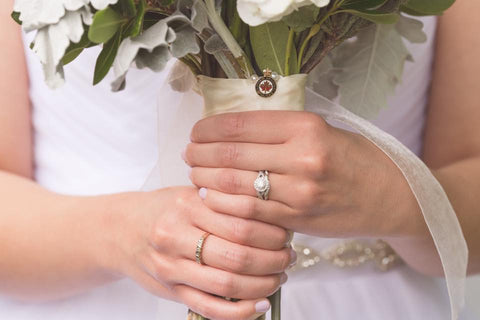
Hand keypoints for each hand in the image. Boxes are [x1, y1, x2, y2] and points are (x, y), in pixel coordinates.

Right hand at [102, 186, 293, 319]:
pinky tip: (260, 304)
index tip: (287, 232)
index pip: (241, 222)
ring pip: (227, 284)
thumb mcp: (189, 193)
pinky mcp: (171, 291)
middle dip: (273, 259)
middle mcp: (177, 237)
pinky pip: (210, 307)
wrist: (119, 231)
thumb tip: (270, 213)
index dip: (272, 231)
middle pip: (238, 255)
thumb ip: (223, 200)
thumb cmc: (160, 210)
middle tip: (288, 256)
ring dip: (263, 284)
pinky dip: (240, 312)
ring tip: (279, 276)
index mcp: (187, 207)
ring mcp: (172, 268)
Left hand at [184, 111, 423, 238]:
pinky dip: (223, 204)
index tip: (196, 131)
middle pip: (231, 155)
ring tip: (195, 174)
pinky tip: (211, 197)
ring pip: (234, 186)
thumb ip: (281, 130)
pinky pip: (248, 213)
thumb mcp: (323, 130)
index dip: (209, 128)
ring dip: (205, 179)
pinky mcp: (296, 219)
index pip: (241, 125)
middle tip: (187, 153)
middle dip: (199, 154)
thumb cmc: (355, 158)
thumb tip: (233, 132)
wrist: (390, 196)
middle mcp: (301, 158)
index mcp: (306, 127)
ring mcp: (298, 192)